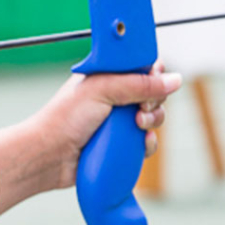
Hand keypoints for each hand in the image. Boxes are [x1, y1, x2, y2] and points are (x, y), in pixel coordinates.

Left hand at [31, 62, 180, 189]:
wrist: (48, 156)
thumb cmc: (65, 119)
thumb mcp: (102, 91)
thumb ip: (139, 83)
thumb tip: (175, 79)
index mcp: (106, 77)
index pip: (141, 67)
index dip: (153, 74)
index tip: (151, 82)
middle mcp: (113, 97)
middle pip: (152, 93)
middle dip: (154, 101)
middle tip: (139, 109)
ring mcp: (117, 121)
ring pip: (153, 117)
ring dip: (153, 121)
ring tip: (137, 126)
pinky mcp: (120, 144)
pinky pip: (146, 142)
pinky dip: (147, 143)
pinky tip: (139, 144)